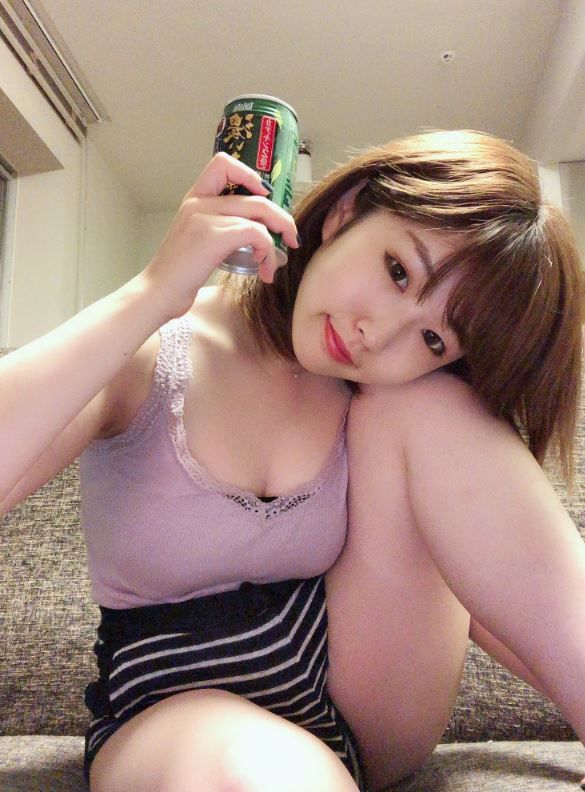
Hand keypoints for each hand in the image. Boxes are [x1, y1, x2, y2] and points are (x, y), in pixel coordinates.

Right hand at [142, 152, 299, 318]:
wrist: (158, 292)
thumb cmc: (180, 274)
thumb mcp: (199, 241)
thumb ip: (223, 229)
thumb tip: (265, 239)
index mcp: (195, 199)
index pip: (222, 163)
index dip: (250, 175)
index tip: (264, 197)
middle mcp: (199, 202)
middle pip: (256, 195)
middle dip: (281, 217)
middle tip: (292, 238)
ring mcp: (205, 217)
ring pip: (260, 214)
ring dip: (277, 240)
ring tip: (273, 264)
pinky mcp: (212, 236)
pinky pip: (256, 234)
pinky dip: (267, 253)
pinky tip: (263, 271)